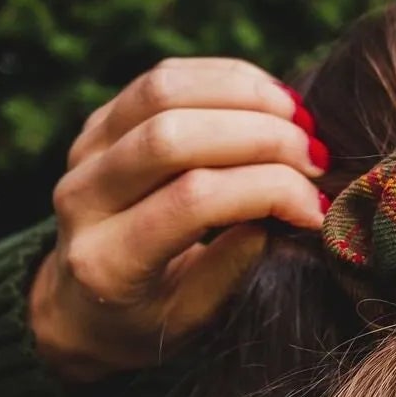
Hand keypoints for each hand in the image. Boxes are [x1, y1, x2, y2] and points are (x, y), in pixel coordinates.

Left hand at [28, 56, 328, 382]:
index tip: (318, 207)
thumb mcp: (192, 319)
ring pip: (164, 91)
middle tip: (317, 158)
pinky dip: (226, 78)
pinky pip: (164, 77)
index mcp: (106, 261)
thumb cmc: (147, 319)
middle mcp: (82, 198)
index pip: (193, 200)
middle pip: (172, 136)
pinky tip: (272, 99)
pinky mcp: (99, 121)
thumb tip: (293, 204)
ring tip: (300, 121)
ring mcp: (85, 151)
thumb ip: (234, 265)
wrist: (77, 305)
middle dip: (261, 137)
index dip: (268, 190)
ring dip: (245, 95)